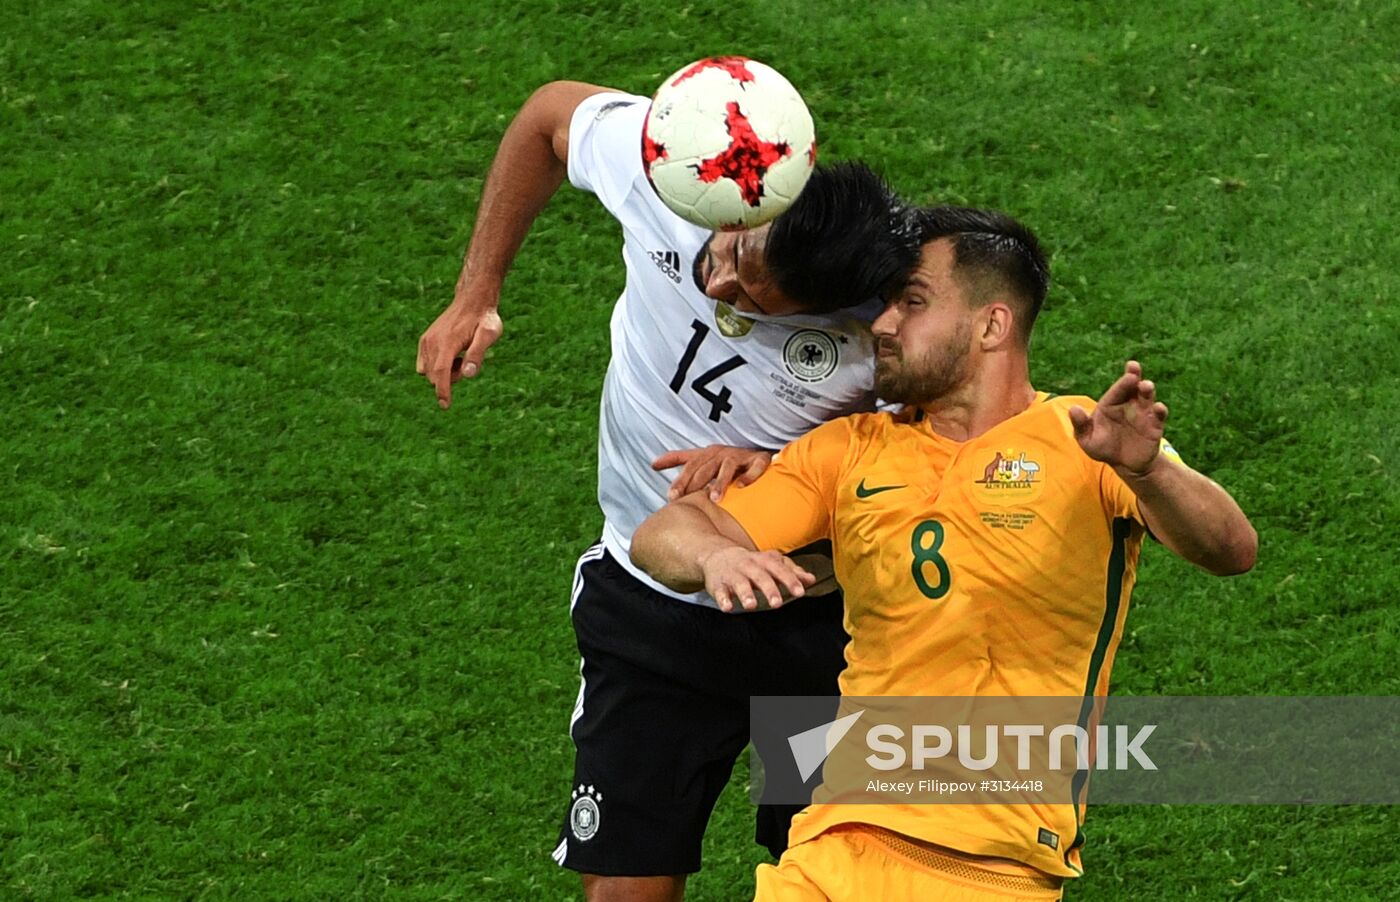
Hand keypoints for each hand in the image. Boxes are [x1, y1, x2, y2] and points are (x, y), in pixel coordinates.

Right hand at [416, 300, 502, 408]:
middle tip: (466, 362)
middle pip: (434, 376)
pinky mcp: (424, 340)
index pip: (441, 373)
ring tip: (460, 356)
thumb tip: (468, 374)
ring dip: (443, 372)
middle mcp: (432, 342)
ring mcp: (426, 341)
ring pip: (428, 372)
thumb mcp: (489, 334)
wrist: (473, 300)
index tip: (445, 406)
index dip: (443, 391)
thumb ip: (477, 354)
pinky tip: (451, 355)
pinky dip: (436, 366)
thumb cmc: (484, 318)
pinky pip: (424, 365)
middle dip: (449, 378)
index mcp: (447, 342)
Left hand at [652, 446, 771, 501]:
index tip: (671, 497)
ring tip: (714, 499)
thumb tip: (653, 463)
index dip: (680, 481)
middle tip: (687, 500)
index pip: (690, 466)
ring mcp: (741, 456)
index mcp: (708, 453)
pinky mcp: (760, 459)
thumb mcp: (702, 457)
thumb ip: (678, 459)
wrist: (759, 456)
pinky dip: (749, 476)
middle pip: (706, 467)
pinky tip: (741, 487)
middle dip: (695, 483)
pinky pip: (755, 467)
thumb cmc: (727, 459)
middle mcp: (723, 453)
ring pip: (728, 467)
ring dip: (720, 482)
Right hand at [700, 546, 815, 611]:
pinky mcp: (718, 584)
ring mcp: (732, 574)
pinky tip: (728, 608)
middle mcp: (749, 566)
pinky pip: (720, 591)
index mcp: (764, 561)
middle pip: (760, 576)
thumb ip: (791, 571)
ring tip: (751, 605)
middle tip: (777, 603)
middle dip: (769, 589)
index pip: (779, 570)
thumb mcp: (771, 563)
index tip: (800, 592)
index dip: (790, 580)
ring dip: (745, 594)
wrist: (717, 555)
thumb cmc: (751, 563)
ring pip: (739, 583)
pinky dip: (723, 599)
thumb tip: (811, 579)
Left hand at [1069, 360, 1168, 476]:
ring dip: (1147, 390)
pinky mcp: (1155, 426)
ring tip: (1146, 386)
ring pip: (1147, 397)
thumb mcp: (1088, 439)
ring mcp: (1143, 413)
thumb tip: (1073, 409)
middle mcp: (1128, 404)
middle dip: (1134, 375)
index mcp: (1110, 404)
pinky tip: (1158, 407)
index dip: (1121, 383)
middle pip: (1132, 386)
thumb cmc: (1103, 448)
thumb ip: (1081, 425)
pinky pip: (1159, 415)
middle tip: (1134, 367)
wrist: (1124, 465)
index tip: (1128, 375)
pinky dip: (1160, 410)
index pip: (1116, 391)